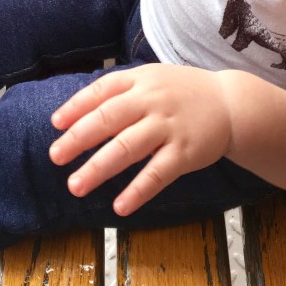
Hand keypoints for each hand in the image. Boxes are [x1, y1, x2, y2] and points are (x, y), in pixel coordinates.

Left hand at [49, 64, 232, 215]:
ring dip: (98, 168)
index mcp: (140, 80)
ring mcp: (168, 126)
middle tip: (55, 157)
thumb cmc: (182, 93)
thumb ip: (120, 91)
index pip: (102, 90)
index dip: (76, 106)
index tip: (55, 124)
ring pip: (127, 147)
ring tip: (75, 185)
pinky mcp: (185, 152)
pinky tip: (119, 206)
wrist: (231, 103)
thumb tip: (77, 111)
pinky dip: (137, 190)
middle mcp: (152, 100)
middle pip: (108, 118)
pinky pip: (157, 173)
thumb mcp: (152, 79)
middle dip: (78, 139)